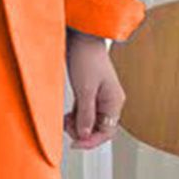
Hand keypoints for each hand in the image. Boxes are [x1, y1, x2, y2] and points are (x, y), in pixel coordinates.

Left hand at [64, 29, 125, 150]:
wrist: (80, 35)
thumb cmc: (86, 57)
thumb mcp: (85, 89)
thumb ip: (85, 114)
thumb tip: (84, 135)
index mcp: (114, 100)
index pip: (107, 131)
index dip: (91, 140)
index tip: (75, 143)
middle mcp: (109, 99)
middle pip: (99, 127)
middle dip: (83, 132)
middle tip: (67, 129)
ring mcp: (100, 94)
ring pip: (90, 119)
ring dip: (78, 124)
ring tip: (64, 121)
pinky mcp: (90, 89)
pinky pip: (85, 109)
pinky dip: (75, 115)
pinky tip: (66, 115)